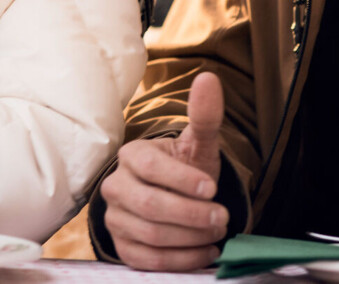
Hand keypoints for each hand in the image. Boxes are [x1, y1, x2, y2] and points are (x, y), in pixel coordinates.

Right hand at [100, 71, 229, 270]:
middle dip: (191, 215)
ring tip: (217, 233)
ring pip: (150, 235)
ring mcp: (115, 217)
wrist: (176, 196)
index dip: (182, 180)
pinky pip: (147, 260)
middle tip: (222, 218)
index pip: (150, 167)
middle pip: (150, 205)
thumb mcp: (199, 143)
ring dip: (190, 238)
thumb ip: (205, 115)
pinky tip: (205, 252)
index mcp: (132, 154)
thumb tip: (208, 78)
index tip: (212, 188)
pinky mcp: (121, 245)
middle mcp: (116, 185)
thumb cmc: (187, 167)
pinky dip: (181, 260)